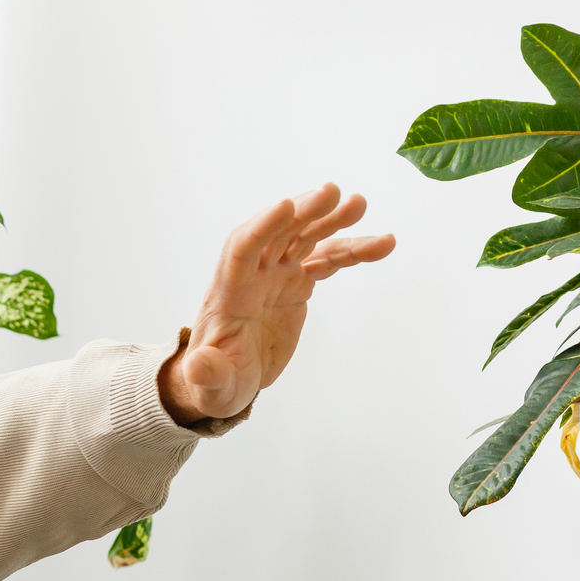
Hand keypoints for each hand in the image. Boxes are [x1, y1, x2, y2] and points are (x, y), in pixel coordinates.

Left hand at [162, 183, 394, 426]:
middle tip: (333, 192)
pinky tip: (382, 244)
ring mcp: (274, 277)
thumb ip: (207, 375)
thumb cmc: (214, 384)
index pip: (241, 250)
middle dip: (303, 212)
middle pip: (277, 233)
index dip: (262, 227)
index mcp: (228, 294)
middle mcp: (251, 276)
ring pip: (305, 239)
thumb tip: (196, 367)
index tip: (286, 205)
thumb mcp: (210, 388)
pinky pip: (326, 260)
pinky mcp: (295, 285)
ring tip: (359, 205)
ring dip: (330, 221)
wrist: (227, 380)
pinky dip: (352, 251)